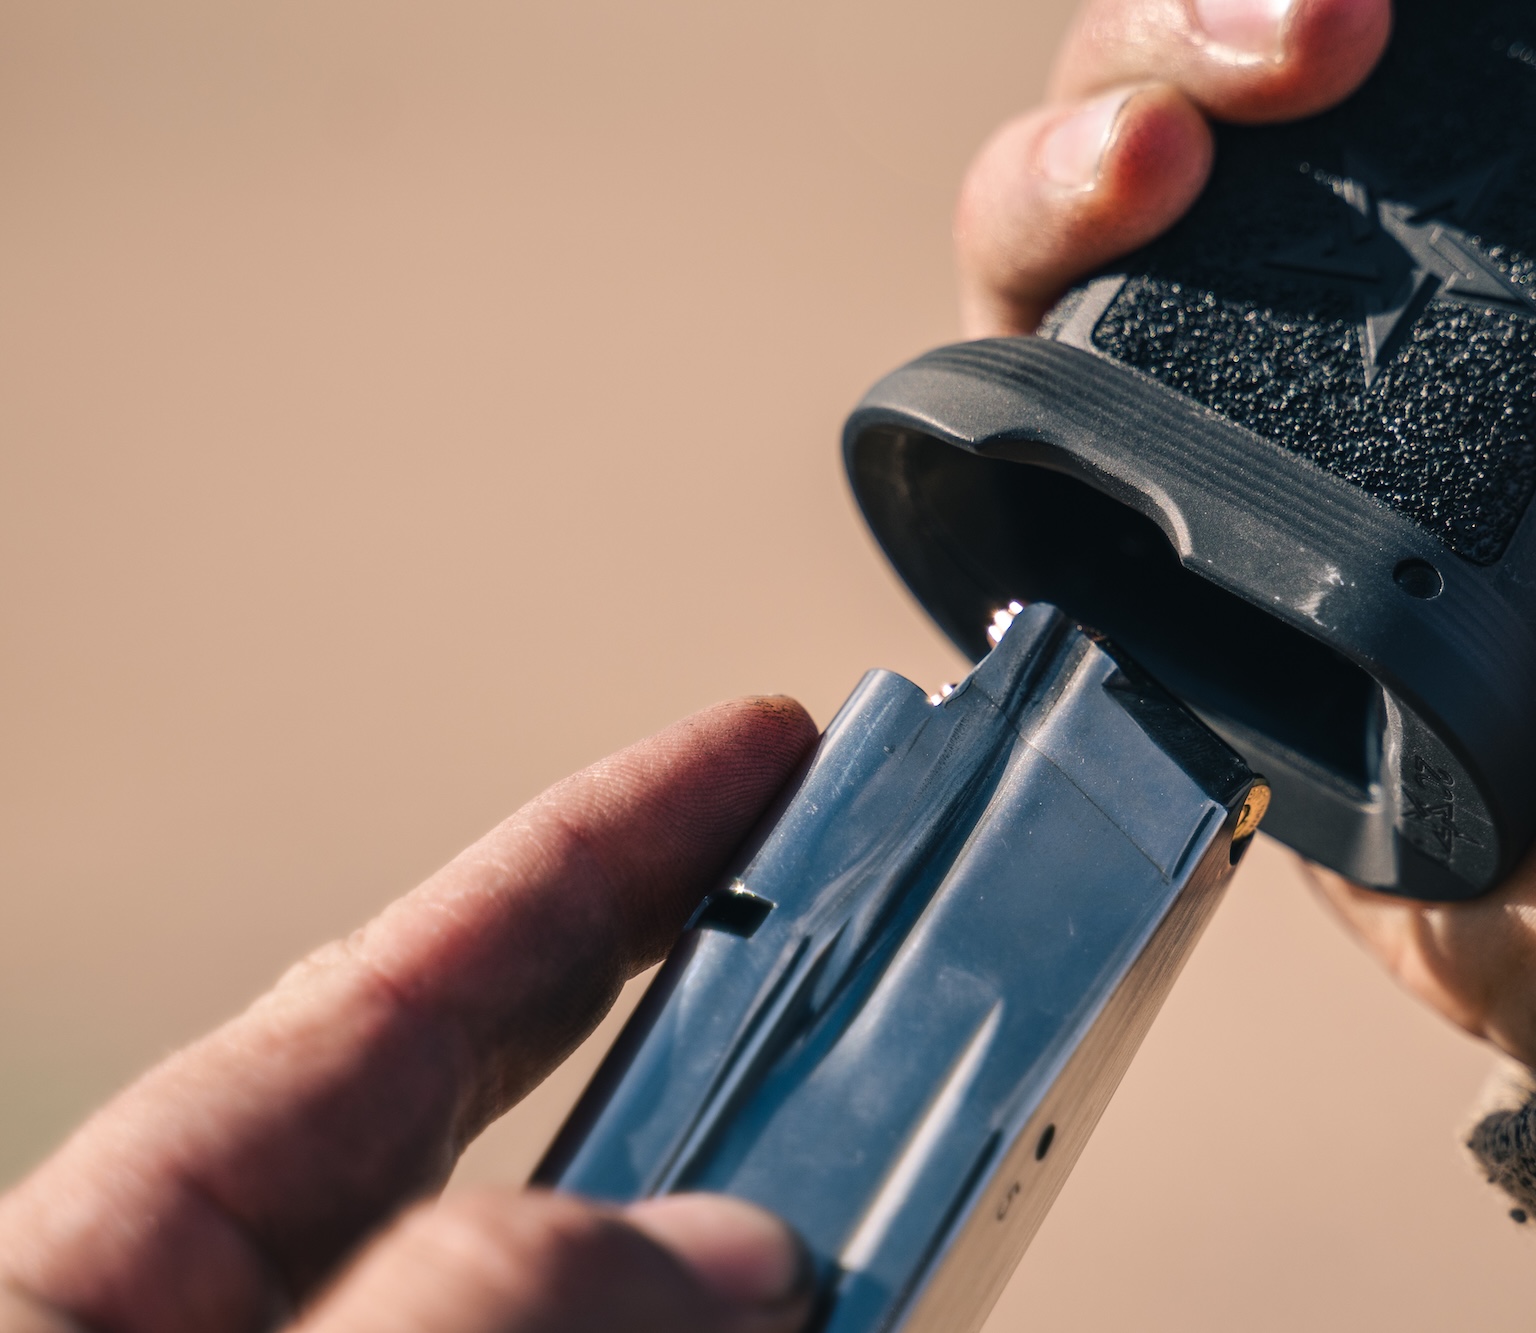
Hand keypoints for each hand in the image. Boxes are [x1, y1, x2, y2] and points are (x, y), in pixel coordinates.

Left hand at [0, 699, 822, 1332]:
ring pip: (577, 1242)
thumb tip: (727, 1250)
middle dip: (694, 963)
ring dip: (729, 1198)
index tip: (755, 750)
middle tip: (856, 899)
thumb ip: (459, 1302)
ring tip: (869, 1179)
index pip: (426, 962)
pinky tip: (789, 1313)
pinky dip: (692, 1314)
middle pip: (517, 1069)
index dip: (612, 834)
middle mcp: (259, 1294)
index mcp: (149, 1230)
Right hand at [958, 0, 1535, 1078]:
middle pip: (1209, 64)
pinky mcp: (1167, 504)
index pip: (1350, 23)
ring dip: (1100, 104)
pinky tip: (1102, 207)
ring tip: (1156, 145)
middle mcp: (1381, 271)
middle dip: (1207, 13)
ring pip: (1096, 172)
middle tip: (1312, 38)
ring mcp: (1262, 389)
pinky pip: (1030, 350)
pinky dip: (1030, 238)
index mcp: (1532, 182)